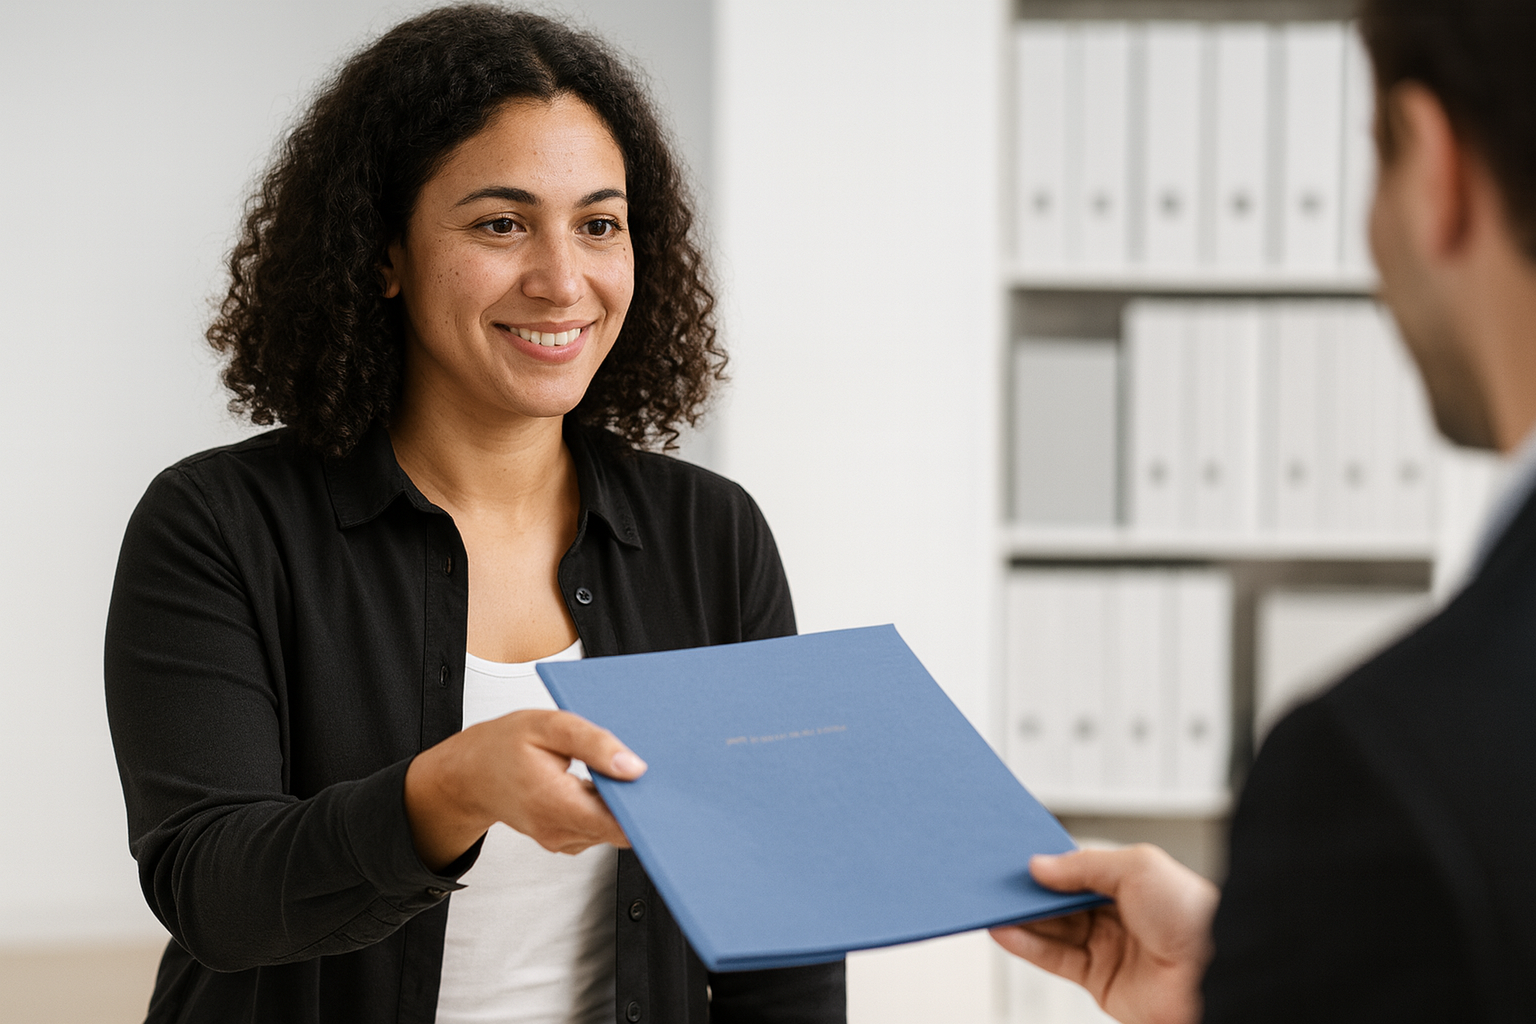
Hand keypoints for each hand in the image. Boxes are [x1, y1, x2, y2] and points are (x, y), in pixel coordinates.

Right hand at [404, 709, 646, 869]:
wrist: (469, 774)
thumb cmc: (504, 745)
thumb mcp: (548, 725)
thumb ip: (593, 744)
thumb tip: (636, 767)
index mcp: (554, 803)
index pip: (617, 824)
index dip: (646, 811)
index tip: (668, 791)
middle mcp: (559, 831)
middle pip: (618, 828)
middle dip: (639, 802)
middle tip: (656, 769)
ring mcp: (561, 840)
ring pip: (610, 828)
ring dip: (622, 802)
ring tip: (624, 767)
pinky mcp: (564, 838)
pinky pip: (597, 827)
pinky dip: (606, 806)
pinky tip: (606, 780)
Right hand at [990, 844, 1217, 1023]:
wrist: (1214, 974)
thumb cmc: (1190, 914)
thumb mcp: (1135, 868)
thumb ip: (1082, 866)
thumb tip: (1039, 866)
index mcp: (1132, 883)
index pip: (1078, 871)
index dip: (1048, 865)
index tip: (1015, 858)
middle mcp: (1119, 916)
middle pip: (1061, 901)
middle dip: (1029, 892)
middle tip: (995, 881)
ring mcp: (1109, 949)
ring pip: (1053, 930)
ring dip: (1021, 919)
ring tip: (991, 906)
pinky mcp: (1099, 982)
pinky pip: (1055, 960)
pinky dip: (1027, 946)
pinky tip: (1005, 932)